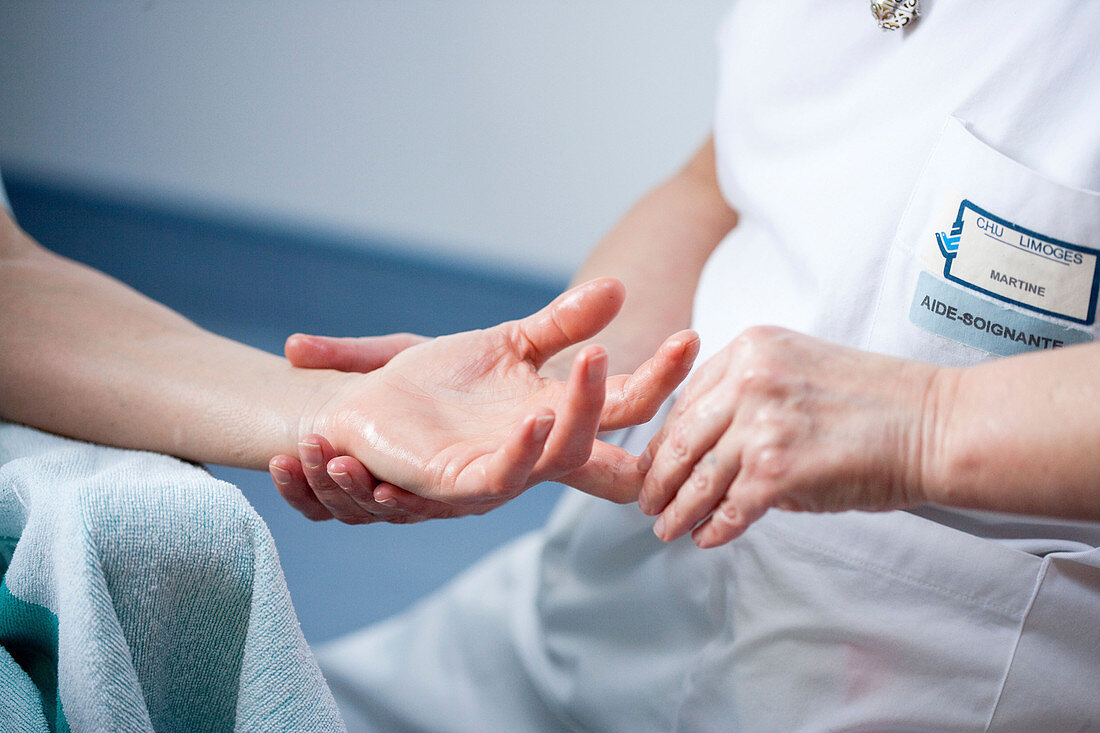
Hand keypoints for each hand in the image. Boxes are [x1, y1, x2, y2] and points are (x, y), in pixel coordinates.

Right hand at [270, 332, 467, 522]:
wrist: (531, 385)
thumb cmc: (462, 372)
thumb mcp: (399, 353)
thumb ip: (348, 355)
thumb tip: (291, 346)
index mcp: (372, 464)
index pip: (319, 492)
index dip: (296, 486)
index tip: (278, 461)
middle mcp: (399, 490)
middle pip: (342, 509)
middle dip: (316, 489)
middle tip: (295, 458)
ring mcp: (431, 498)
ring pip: (376, 515)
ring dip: (351, 495)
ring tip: (339, 464)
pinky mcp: (468, 496)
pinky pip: (429, 510)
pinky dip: (401, 502)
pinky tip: (385, 489)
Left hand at [297, 278, 697, 510]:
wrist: (372, 408)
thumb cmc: (439, 383)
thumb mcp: (507, 344)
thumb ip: (562, 322)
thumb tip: (618, 287)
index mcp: (558, 410)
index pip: (626, 398)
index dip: (663, 374)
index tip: (691, 336)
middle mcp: (542, 444)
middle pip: (613, 426)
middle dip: (652, 389)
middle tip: (680, 343)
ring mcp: (507, 466)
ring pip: (568, 452)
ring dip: (584, 410)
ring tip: (594, 358)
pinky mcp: (463, 482)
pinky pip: (506, 474)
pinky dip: (527, 450)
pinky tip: (537, 415)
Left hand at [638, 326, 940, 547]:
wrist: (937, 424)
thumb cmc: (881, 402)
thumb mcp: (802, 369)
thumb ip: (752, 394)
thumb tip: (711, 446)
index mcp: (751, 348)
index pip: (688, 399)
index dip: (665, 437)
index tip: (655, 460)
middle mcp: (749, 379)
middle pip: (680, 437)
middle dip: (657, 476)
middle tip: (646, 501)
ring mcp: (761, 424)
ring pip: (697, 477)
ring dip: (677, 510)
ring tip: (665, 529)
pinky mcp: (777, 470)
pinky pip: (729, 508)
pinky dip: (714, 528)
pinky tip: (706, 539)